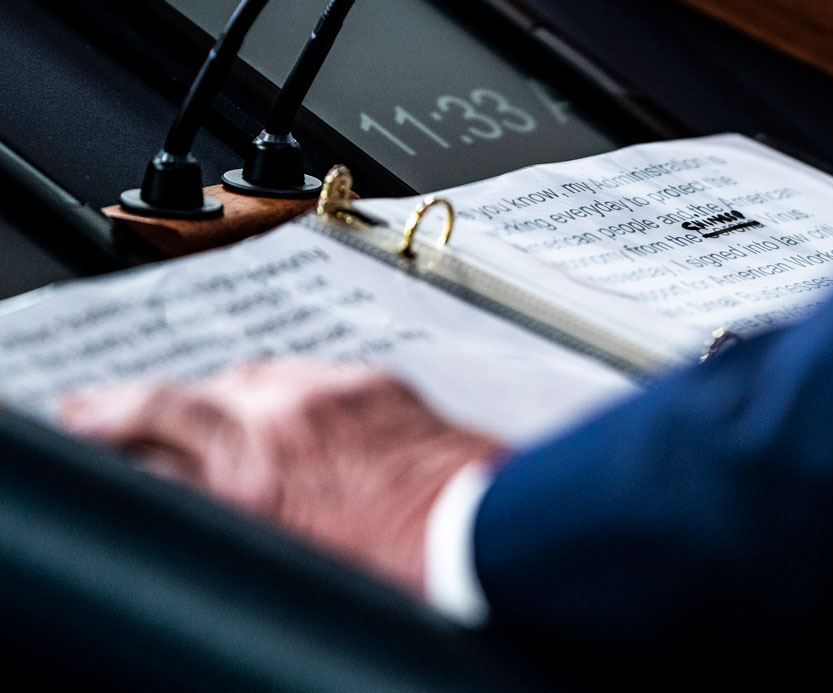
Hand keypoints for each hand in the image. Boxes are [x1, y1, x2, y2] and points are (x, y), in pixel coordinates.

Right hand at [59, 361, 504, 597]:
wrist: (478, 534)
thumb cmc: (397, 565)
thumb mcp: (288, 554)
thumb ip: (230, 509)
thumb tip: (191, 486)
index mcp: (254, 476)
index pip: (152, 429)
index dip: (106, 421)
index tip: (87, 418)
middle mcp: (284, 421)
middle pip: (187, 396)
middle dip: (145, 406)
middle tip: (119, 409)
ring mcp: (329, 394)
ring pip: (247, 378)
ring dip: (221, 397)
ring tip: (211, 418)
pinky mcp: (372, 382)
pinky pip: (309, 373)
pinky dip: (287, 391)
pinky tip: (291, 408)